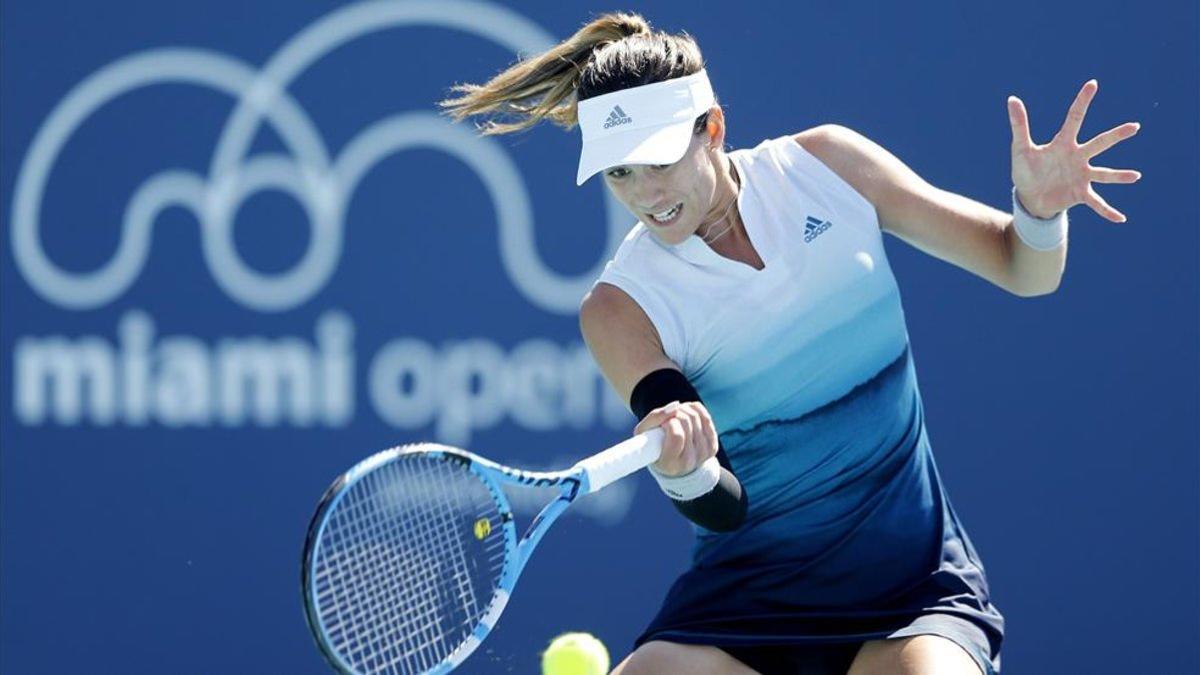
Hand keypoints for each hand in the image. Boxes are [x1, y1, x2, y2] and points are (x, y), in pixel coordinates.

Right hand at [633, 401, 718, 476]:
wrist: (672, 462)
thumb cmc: (653, 445)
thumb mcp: (644, 434)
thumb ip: (654, 418)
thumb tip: (675, 406)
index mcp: (669, 464)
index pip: (677, 435)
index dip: (669, 422)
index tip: (663, 423)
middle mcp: (689, 463)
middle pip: (687, 422)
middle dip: (676, 413)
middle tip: (668, 418)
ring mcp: (703, 455)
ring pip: (696, 417)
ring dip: (684, 410)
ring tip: (675, 415)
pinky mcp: (712, 448)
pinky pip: (706, 417)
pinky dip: (694, 410)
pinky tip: (686, 413)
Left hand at [1007, 79, 1141, 221]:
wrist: (1029, 197)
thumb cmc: (1027, 170)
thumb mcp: (1021, 149)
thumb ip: (1019, 125)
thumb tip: (1011, 99)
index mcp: (1064, 144)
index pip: (1075, 118)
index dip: (1082, 101)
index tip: (1092, 84)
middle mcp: (1078, 157)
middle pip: (1099, 143)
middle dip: (1116, 136)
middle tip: (1134, 127)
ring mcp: (1081, 176)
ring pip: (1104, 174)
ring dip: (1119, 176)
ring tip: (1135, 176)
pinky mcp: (1080, 194)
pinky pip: (1097, 203)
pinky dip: (1107, 211)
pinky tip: (1121, 219)